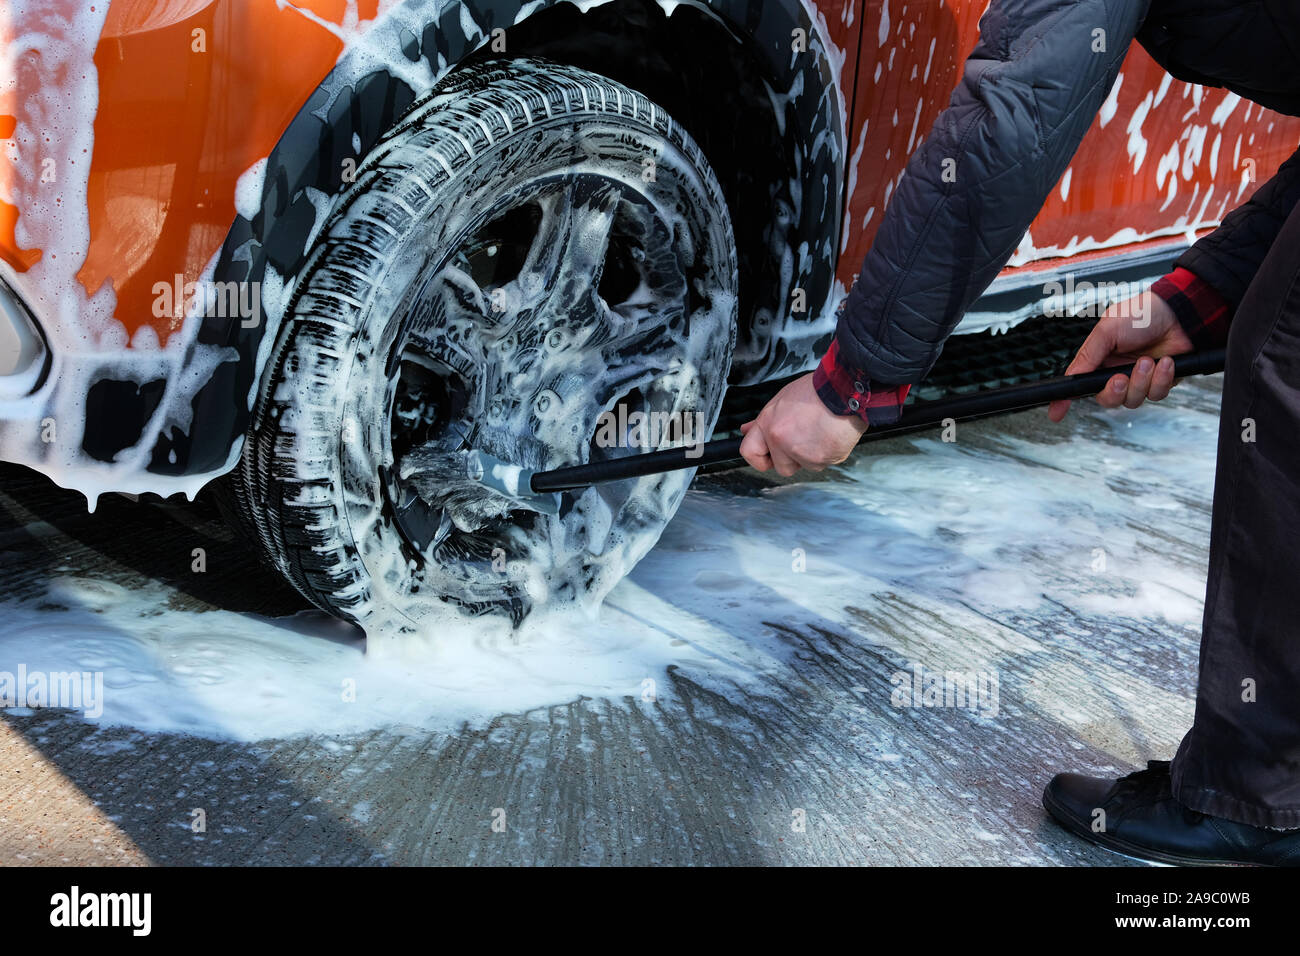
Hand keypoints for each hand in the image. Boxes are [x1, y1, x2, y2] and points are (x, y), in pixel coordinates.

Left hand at [740, 373, 867, 475]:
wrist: (844, 390)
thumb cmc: (816, 391)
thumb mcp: (782, 400)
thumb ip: (765, 420)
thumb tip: (747, 430)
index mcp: (769, 424)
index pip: (749, 452)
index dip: (759, 458)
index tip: (768, 457)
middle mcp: (782, 441)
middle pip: (782, 467)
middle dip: (792, 458)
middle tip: (805, 437)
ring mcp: (803, 452)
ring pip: (805, 465)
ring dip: (812, 454)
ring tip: (820, 430)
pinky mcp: (823, 459)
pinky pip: (824, 463)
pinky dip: (828, 453)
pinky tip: (831, 434)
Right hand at [1047, 290, 1194, 422]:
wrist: (1180, 313)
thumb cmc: (1141, 315)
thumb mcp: (1107, 330)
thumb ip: (1088, 355)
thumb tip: (1071, 376)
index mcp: (1099, 361)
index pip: (1079, 385)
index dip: (1065, 401)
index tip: (1056, 413)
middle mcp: (1116, 373)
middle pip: (1108, 400)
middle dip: (1115, 391)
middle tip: (1121, 377)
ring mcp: (1139, 379)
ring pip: (1134, 400)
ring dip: (1142, 381)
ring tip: (1149, 360)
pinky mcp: (1161, 381)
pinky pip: (1157, 394)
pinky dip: (1162, 379)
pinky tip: (1167, 362)